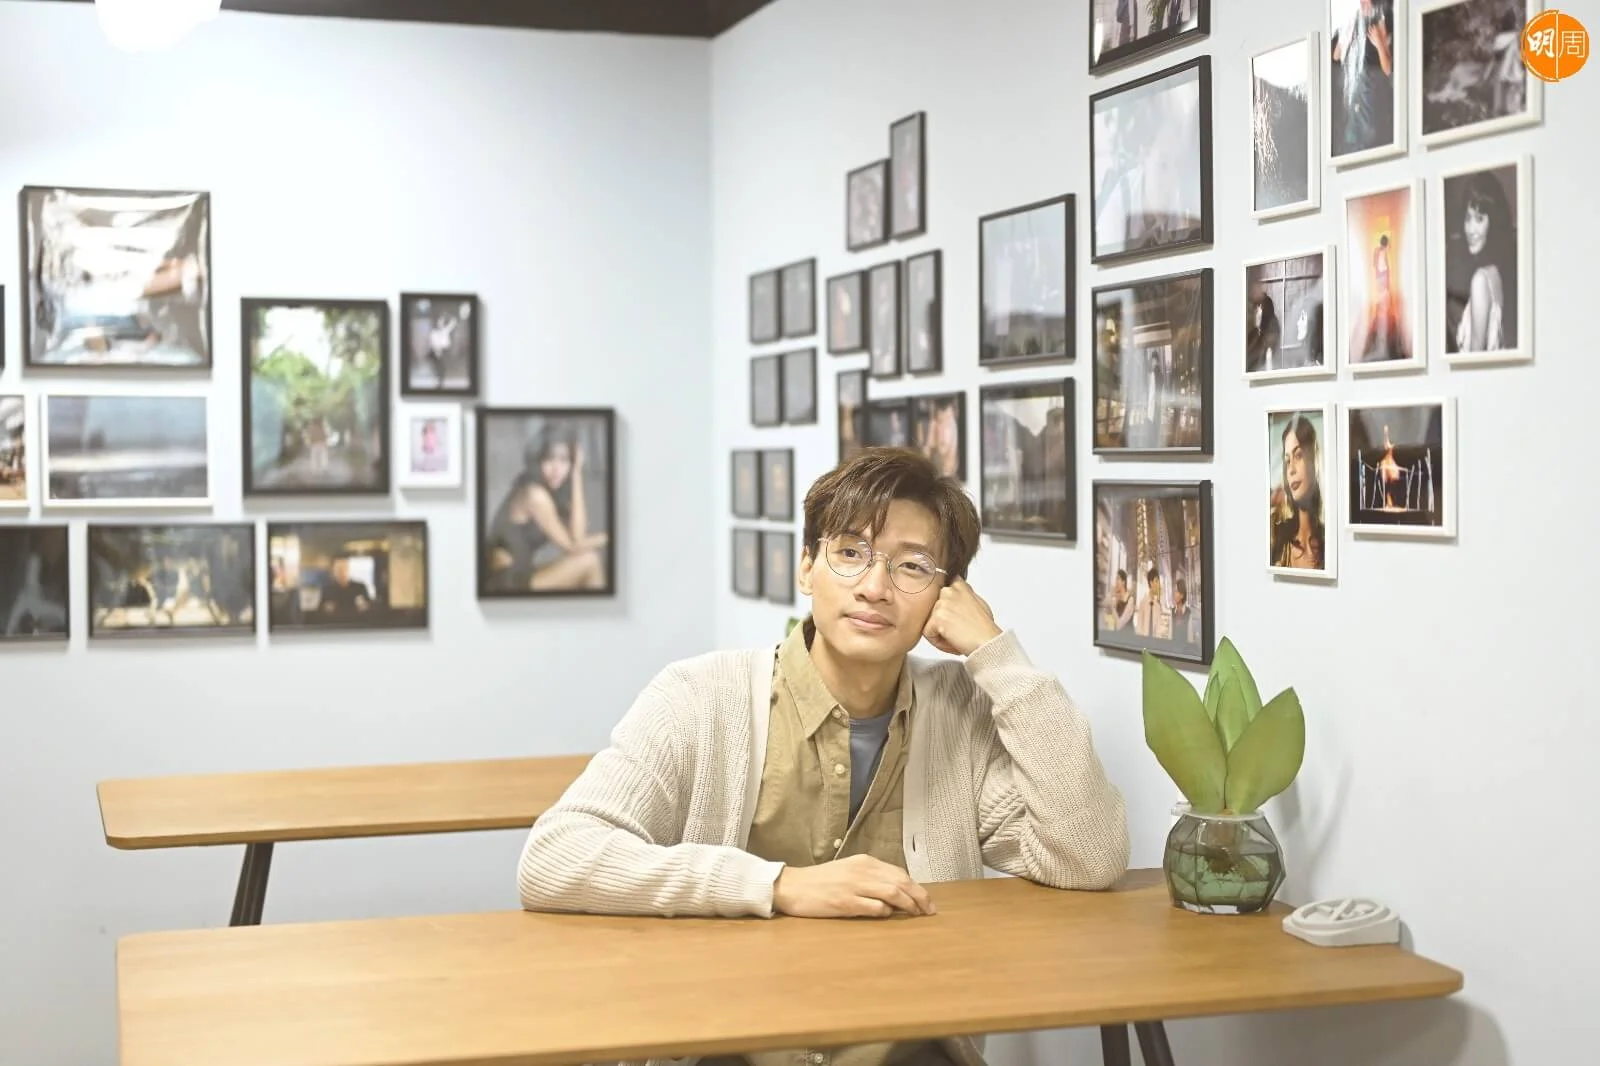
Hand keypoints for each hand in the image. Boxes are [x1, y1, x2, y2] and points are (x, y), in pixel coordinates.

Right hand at [771, 854, 936, 918]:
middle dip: (920, 897)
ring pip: (892, 893)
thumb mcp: (848, 871)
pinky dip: (885, 912)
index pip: (899, 873)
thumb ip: (870, 878)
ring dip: (908, 905)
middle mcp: (862, 871)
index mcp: (864, 862)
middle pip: (901, 883)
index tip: (926, 900)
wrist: (791, 886)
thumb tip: (895, 893)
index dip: (916, 888)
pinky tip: (887, 915)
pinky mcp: (845, 902)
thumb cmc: (820, 882)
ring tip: (916, 915)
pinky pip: (874, 908)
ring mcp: (854, 886)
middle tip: (930, 910)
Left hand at [923, 578, 1002, 656]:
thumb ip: (964, 597)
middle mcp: (949, 591)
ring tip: (957, 638)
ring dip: (940, 633)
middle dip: (941, 622)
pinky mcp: (937, 618)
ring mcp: (942, 604)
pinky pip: (928, 634)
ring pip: (929, 622)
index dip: (945, 606)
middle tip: (955, 631)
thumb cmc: (985, 628)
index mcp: (959, 586)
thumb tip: (957, 598)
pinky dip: (938, 643)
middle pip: (933, 610)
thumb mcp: (978, 603)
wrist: (987, 641)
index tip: (952, 616)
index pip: (941, 591)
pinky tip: (953, 642)